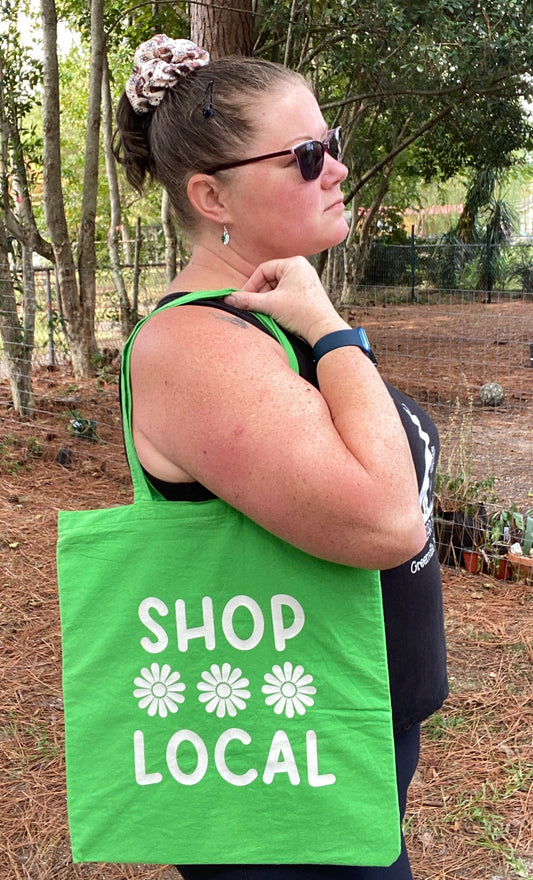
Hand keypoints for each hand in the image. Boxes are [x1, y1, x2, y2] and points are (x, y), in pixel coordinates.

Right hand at [224, 256, 347, 344]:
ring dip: (268, 299)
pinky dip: (278, 302)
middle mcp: (301, 268)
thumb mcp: (270, 305)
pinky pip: (287, 293)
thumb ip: (248, 300)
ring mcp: (306, 280)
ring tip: (265, 312)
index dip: (251, 284)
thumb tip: (228, 299)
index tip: (243, 298)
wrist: (324, 330)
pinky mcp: (308, 293)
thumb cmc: (301, 313)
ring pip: (278, 287)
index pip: (263, 270)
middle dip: (260, 293)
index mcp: (294, 263)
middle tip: (252, 307)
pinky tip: (276, 314)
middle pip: (271, 278)